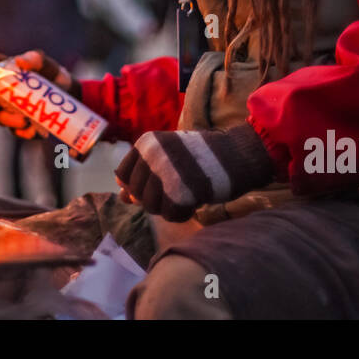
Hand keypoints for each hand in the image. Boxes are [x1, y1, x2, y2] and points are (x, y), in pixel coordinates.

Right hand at [0, 50, 77, 140]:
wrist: (67, 95)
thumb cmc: (50, 74)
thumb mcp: (45, 64)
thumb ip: (35, 58)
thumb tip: (19, 61)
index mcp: (3, 70)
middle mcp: (1, 91)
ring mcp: (8, 110)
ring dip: (8, 119)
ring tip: (23, 120)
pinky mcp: (20, 126)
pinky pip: (17, 131)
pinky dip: (23, 131)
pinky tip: (31, 129)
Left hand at [114, 125, 275, 221]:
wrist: (237, 154)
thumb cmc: (200, 156)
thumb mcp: (167, 156)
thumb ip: (143, 174)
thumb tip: (121, 197)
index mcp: (146, 143)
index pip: (123, 175)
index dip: (137, 186)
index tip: (157, 184)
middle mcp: (152, 155)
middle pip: (137, 194)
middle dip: (154, 198)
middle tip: (177, 189)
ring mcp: (165, 173)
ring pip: (151, 207)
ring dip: (168, 207)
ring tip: (186, 193)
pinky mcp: (180, 192)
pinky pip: (170, 215)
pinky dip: (182, 213)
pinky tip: (195, 200)